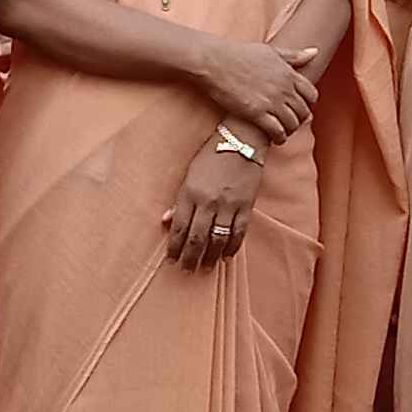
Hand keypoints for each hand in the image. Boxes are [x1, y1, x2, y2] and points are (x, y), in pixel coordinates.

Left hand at [165, 141, 260, 269]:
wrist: (241, 140)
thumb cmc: (211, 156)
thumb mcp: (189, 175)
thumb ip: (179, 201)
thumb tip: (165, 222)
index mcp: (190, 193)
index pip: (179, 227)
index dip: (174, 247)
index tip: (171, 259)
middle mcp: (208, 201)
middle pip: (197, 238)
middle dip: (190, 258)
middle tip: (186, 270)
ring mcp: (228, 205)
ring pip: (217, 239)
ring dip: (210, 257)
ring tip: (205, 269)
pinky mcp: (246, 206)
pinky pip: (238, 233)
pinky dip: (232, 247)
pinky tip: (225, 256)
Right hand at [200, 37, 315, 145]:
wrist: (215, 62)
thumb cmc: (240, 54)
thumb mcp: (271, 51)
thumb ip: (294, 55)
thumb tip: (315, 52)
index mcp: (288, 73)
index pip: (311, 94)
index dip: (308, 104)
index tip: (301, 107)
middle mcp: (283, 88)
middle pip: (303, 111)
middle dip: (299, 119)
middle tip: (291, 123)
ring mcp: (271, 101)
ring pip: (292, 123)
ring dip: (289, 130)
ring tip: (283, 132)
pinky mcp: (256, 113)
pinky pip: (276, 131)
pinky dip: (279, 138)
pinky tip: (276, 139)